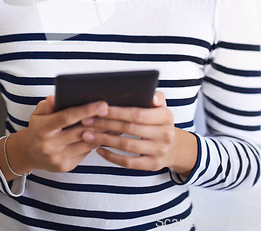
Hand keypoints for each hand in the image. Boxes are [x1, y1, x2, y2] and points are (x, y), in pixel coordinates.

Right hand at [0, 96, 108, 178]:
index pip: (66, 117)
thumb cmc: (38, 127)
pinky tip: (107, 133)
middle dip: (99, 121)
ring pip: (85, 143)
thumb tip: (55, 97)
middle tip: (116, 111)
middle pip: (79, 131)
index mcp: (42, 129)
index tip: (103, 104)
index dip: (85, 110)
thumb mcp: (38, 113)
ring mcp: (57, 158)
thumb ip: (48, 105)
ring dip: (102, 132)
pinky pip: (85, 152)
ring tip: (116, 121)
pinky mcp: (65, 166)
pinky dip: (96, 142)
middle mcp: (49, 146)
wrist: (29, 153)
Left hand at [81, 91, 197, 175]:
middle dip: (105, 124)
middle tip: (86, 120)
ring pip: (126, 146)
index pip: (138, 114)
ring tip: (87, 134)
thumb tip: (151, 96)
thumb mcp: (161, 107)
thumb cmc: (159, 121)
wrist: (174, 147)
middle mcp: (164, 134)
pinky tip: (99, 150)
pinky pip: (128, 163)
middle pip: (129, 129)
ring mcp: (159, 151)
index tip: (99, 109)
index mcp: (165, 116)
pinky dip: (112, 157)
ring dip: (104, 140)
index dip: (117, 112)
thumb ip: (156, 97)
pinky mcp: (152, 165)